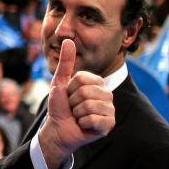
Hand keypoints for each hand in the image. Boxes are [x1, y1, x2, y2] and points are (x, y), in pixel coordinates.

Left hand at [39, 39, 114, 168]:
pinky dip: (83, 123)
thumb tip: (68, 40)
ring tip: (78, 115)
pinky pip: (95, 120)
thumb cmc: (60, 105)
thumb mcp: (59, 82)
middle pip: (85, 92)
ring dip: (77, 113)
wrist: (58, 128)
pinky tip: (84, 125)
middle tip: (73, 107)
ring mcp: (109, 109)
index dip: (70, 89)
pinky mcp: (109, 124)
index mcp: (96, 82)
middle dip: (73, 102)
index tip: (69, 95)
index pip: (81, 79)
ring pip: (89, 106)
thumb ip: (66, 62)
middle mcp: (106, 94)